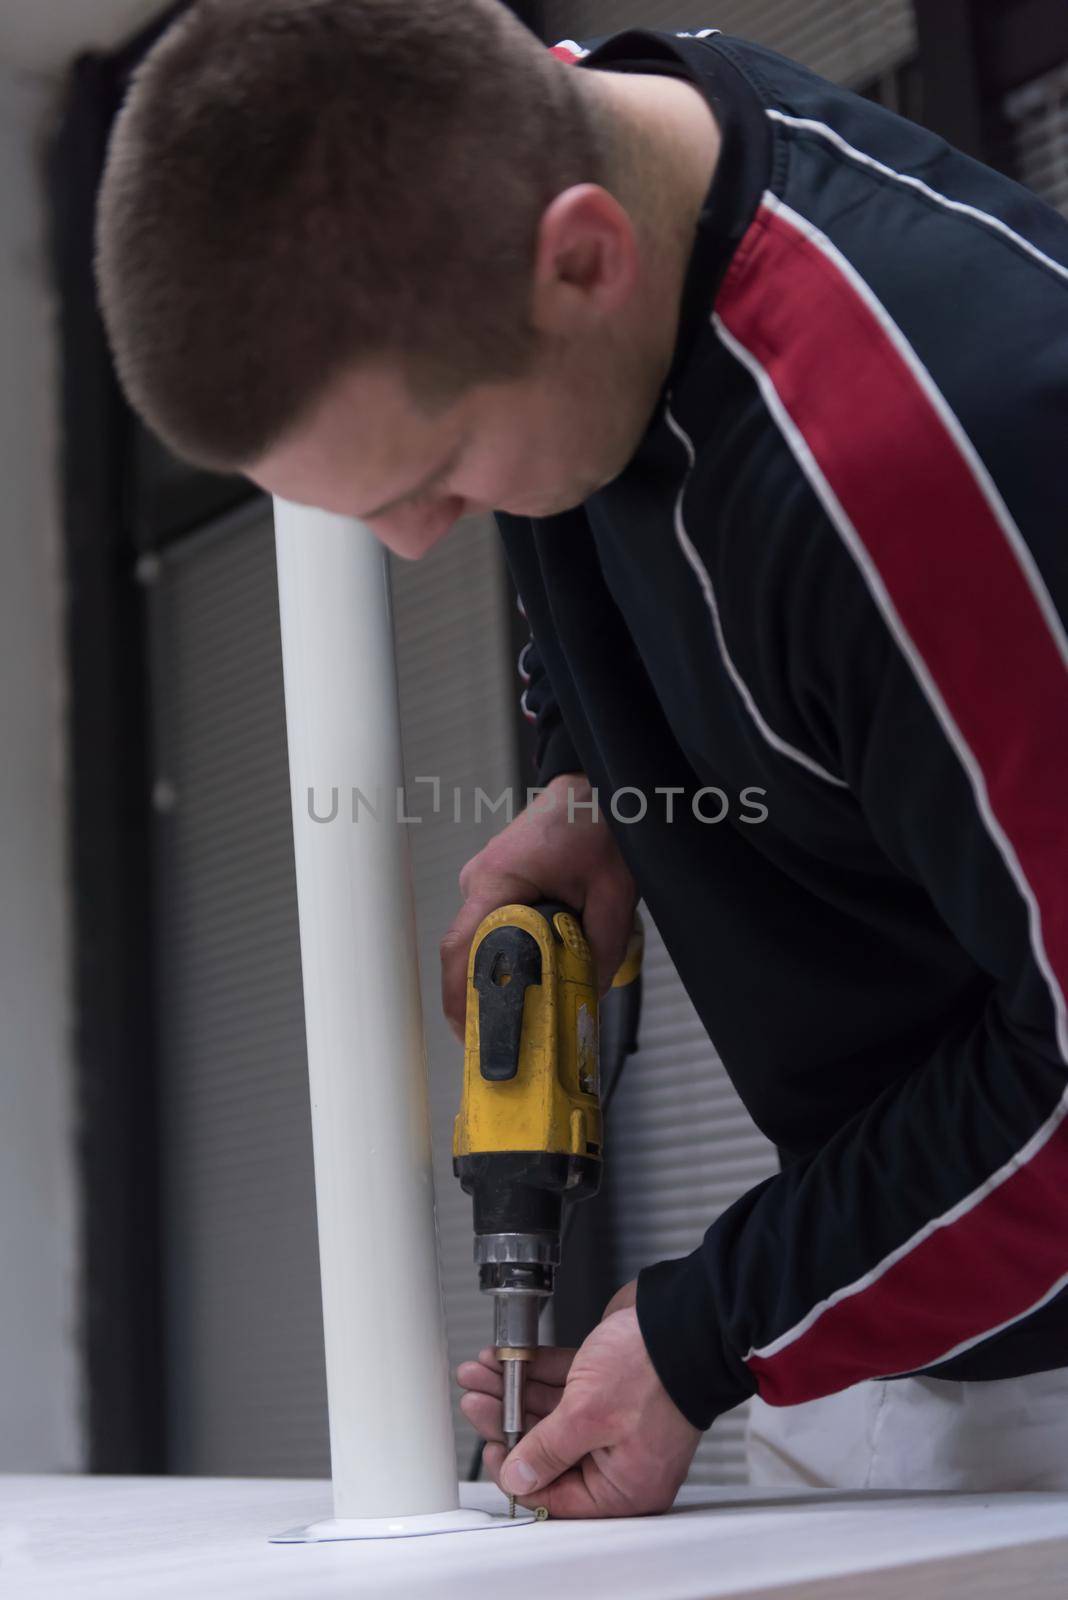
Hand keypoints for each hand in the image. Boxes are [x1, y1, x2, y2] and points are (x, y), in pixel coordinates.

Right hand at [440, 771, 636, 1040]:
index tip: (472, 1035)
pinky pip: (492, 924)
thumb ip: (602, 949)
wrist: (596, 786)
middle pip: (465, 952)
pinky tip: (530, 975)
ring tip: (521, 1014)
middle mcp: (480, 880)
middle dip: (478, 998)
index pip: (460, 948)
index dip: (458, 998)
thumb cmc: (600, 824)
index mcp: (498, 880)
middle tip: (503, 1041)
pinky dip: (505, 952)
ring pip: (480, 940)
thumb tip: (587, 1000)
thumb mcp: (614, 893)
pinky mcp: (498, 881)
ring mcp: (485, 879)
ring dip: (496, 974)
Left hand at [456, 1280, 701, 1517]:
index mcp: (624, 1486)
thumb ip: (548, 1451)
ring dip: (512, 1392)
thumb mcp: (589, 1416)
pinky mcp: (606, 1384)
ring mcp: (612, 1419)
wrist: (682, 1316)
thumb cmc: (654, 1372)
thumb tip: (516, 1477)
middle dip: (506, 1420)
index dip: (517, 1471)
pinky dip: (534, 1373)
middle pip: (547, 1450)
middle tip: (476, 1402)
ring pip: (550, 1413)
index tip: (491, 1446)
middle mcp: (618, 1457)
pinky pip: (562, 1386)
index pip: (557, 1495)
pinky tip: (507, 1360)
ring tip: (480, 1375)